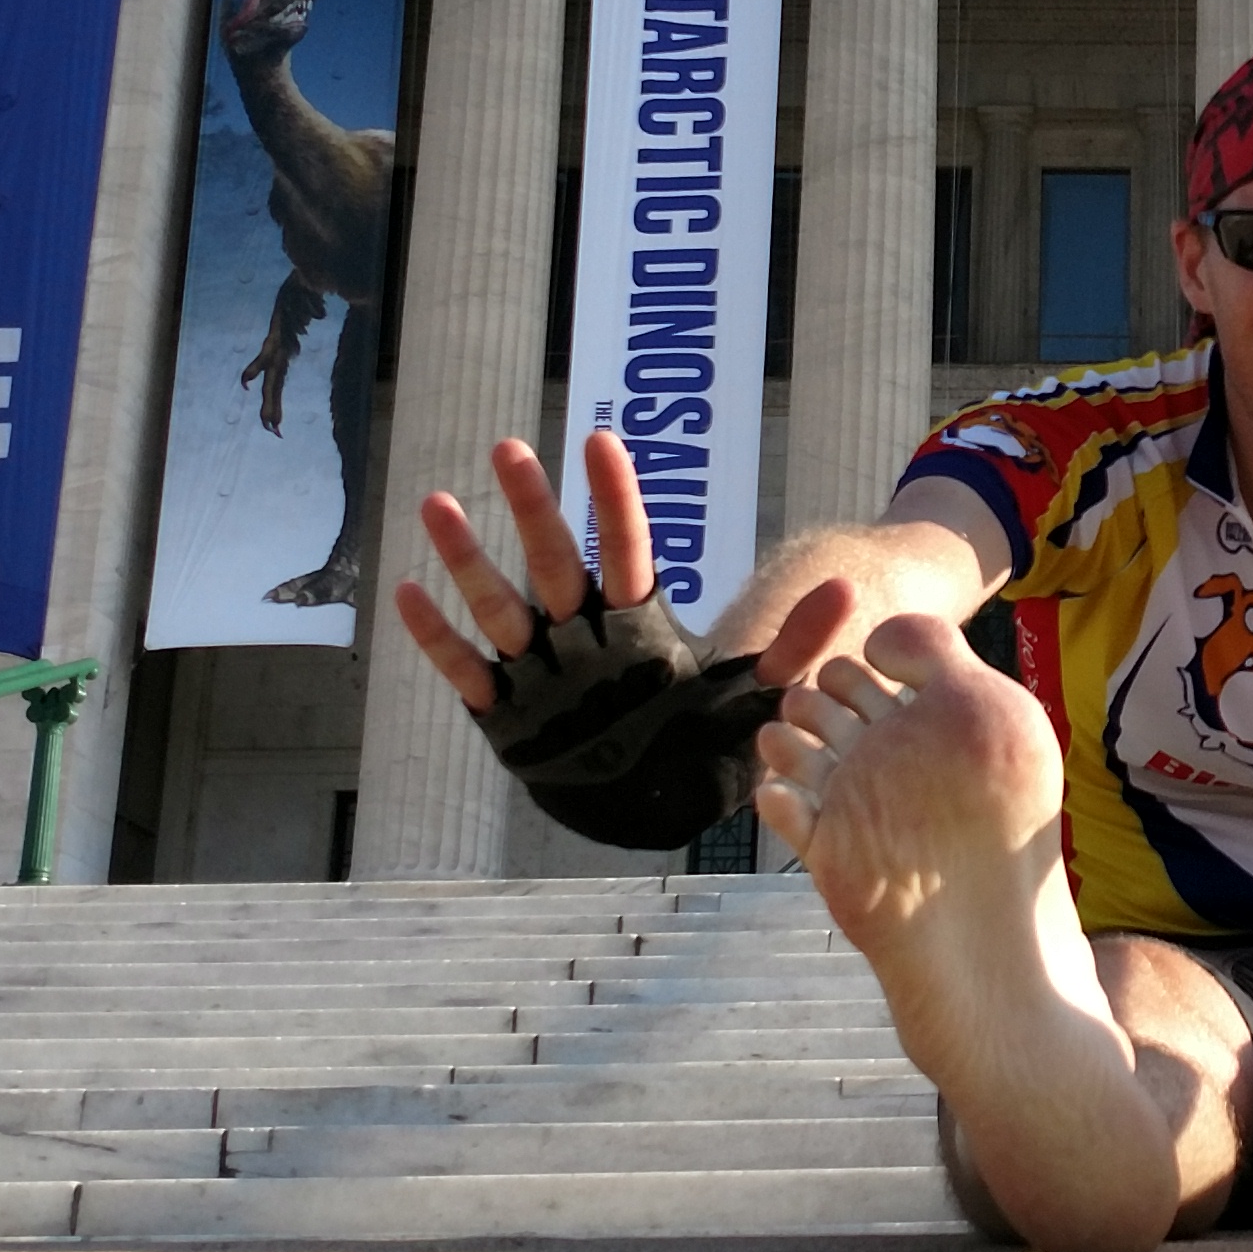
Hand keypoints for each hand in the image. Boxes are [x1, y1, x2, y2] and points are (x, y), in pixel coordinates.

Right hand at [391, 429, 858, 711]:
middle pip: (555, 562)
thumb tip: (848, 589)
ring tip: (437, 503)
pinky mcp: (507, 715)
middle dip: (533, 508)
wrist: (657, 812)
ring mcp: (540, 672)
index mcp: (638, 624)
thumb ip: (793, 646)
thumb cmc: (701, 748)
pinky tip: (405, 593)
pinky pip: (465, 670)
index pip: (627, 549)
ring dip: (467, 558)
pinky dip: (437, 637)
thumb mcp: (750, 699)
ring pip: (499, 605)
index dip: (614, 499)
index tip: (600, 440)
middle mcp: (582, 636)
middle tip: (510, 447)